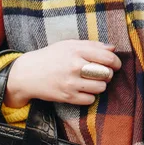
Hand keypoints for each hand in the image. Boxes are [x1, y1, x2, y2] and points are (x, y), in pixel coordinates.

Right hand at [4, 40, 121, 107]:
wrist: (28, 74)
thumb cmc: (50, 57)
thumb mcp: (68, 45)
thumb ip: (91, 45)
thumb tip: (113, 48)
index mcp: (76, 51)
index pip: (107, 58)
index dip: (116, 62)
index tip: (115, 65)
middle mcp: (74, 67)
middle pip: (106, 73)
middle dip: (108, 74)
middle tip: (102, 74)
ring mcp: (71, 83)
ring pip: (100, 88)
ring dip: (100, 86)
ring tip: (92, 82)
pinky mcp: (67, 97)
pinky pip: (90, 99)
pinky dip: (90, 96)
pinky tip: (83, 91)